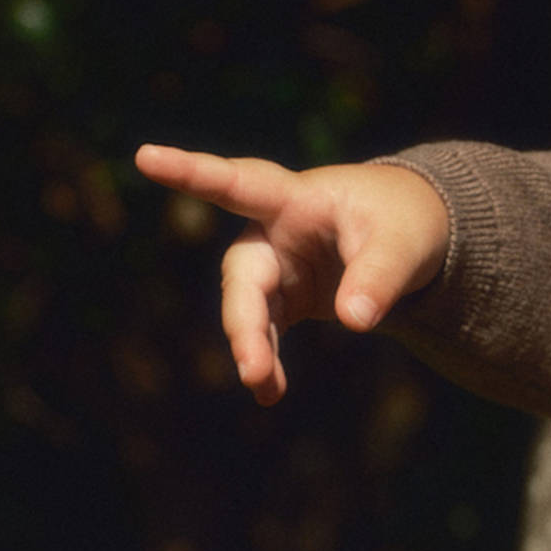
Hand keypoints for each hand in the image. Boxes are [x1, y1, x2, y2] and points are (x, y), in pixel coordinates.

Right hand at [133, 145, 450, 403]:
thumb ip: (379, 278)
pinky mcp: (285, 298)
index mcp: (295, 198)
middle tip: (251, 366)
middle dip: (243, 318)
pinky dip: (267, 360)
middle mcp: (272, 231)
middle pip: (243, 272)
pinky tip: (270, 394)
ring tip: (264, 388)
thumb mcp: (403, 245)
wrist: (406, 238)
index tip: (144, 156)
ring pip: (249, 308)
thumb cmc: (401, 223)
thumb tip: (355, 321)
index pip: (238, 184)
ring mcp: (275, 267)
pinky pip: (265, 330)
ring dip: (253, 347)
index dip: (191, 172)